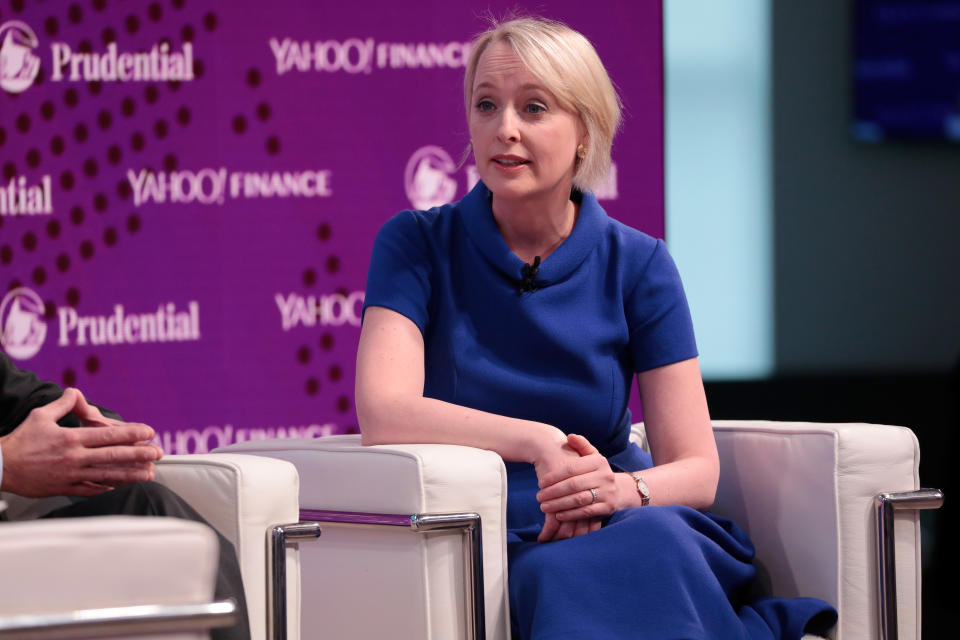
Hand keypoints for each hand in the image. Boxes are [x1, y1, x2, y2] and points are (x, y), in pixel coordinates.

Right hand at [0, 388, 162, 497]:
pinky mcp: (65, 488)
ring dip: (131, 474)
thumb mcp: (41, 415)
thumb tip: (75, 391)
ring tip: (149, 474)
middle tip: (157, 453)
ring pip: (107, 475)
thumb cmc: (20, 440)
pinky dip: (108, 488)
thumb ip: (63, 404)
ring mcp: (71, 475)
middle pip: (114, 456)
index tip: (149, 432)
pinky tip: (122, 487)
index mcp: (72, 438)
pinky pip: (91, 490)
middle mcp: (75, 457)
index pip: (108, 435)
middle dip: (139, 454)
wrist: (0, 466)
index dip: (132, 433)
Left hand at [533, 433, 610, 541]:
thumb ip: (581, 445)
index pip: (572, 468)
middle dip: (553, 492)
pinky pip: (586, 512)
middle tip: (539, 496)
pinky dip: (570, 514)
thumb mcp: (592, 456)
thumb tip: (570, 436)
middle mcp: (605, 476)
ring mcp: (607, 492)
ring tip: (544, 507)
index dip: (554, 476)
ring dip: (559, 504)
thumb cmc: (598, 472)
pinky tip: (558, 515)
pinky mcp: (607, 508)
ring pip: (578, 499)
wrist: (619, 491)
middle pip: (573, 485)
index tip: (540, 483)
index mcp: (599, 461)